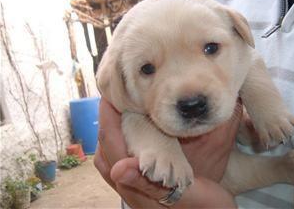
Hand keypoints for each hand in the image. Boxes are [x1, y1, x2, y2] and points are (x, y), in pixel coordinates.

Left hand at [94, 98, 240, 207]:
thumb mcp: (188, 198)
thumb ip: (153, 186)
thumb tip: (118, 170)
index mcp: (137, 188)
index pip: (112, 145)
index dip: (107, 118)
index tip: (109, 94)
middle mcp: (130, 188)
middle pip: (106, 149)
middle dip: (106, 121)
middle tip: (115, 98)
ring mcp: (136, 188)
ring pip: (112, 156)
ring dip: (112, 132)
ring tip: (122, 112)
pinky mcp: (144, 187)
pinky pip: (123, 160)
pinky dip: (123, 142)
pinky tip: (136, 133)